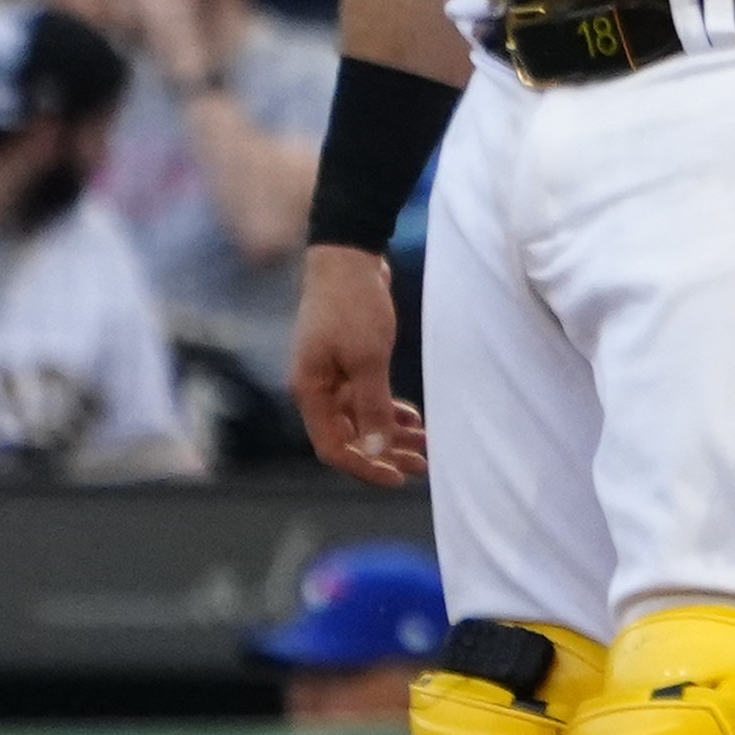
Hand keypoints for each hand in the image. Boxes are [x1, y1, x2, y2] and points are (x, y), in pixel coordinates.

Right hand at [291, 244, 424, 483]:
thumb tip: (376, 450)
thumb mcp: (368, 359)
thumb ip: (372, 407)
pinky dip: (387, 411)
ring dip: (390, 434)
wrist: (348, 257)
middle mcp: (315, 389)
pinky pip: (365, 399)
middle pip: (348, 437)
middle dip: (383, 454)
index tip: (398, 477)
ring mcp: (330, 375)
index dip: (364, 467)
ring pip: (360, 419)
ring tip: (425, 447)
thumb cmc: (354, 305)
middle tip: (422, 466)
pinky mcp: (346, 362)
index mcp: (310, 392)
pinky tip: (413, 421)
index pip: (333, 447)